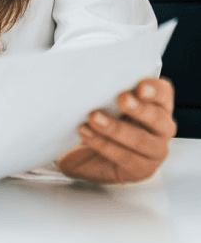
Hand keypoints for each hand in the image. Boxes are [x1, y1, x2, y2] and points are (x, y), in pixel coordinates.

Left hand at [56, 78, 175, 183]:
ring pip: (144, 141)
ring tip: (94, 118)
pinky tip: (87, 134)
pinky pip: (127, 158)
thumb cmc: (97, 120)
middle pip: (158, 118)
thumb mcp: (99, 101)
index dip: (155, 90)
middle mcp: (160, 127)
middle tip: (121, 99)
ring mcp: (154, 151)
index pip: (163, 93)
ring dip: (117, 129)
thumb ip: (101, 90)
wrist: (84, 153)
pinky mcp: (142, 169)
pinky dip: (105, 145)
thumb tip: (80, 73)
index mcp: (155, 105)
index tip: (140, 87)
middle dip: (140, 109)